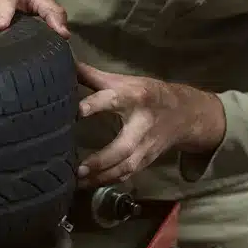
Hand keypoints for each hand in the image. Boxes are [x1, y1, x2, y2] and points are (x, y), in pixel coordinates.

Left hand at [76, 62, 225, 186]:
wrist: (184, 114)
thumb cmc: (147, 93)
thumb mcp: (124, 81)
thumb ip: (93, 76)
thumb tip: (63, 62)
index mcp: (136, 97)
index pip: (115, 99)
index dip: (95, 104)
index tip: (76, 111)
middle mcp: (142, 124)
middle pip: (125, 146)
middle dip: (102, 159)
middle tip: (78, 168)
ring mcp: (146, 146)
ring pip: (126, 167)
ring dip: (101, 177)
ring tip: (78, 181)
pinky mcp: (146, 160)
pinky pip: (127, 175)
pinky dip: (108, 181)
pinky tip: (88, 185)